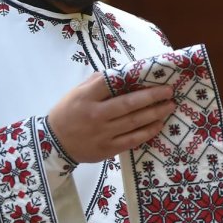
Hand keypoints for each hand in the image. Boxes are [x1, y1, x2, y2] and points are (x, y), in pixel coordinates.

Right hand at [46, 73, 174, 163]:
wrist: (53, 143)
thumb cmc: (67, 114)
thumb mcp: (75, 93)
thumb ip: (97, 83)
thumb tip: (122, 74)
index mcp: (86, 98)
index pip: (113, 83)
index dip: (135, 79)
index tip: (152, 77)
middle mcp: (95, 115)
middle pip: (129, 104)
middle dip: (153, 96)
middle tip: (169, 91)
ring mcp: (102, 133)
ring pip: (134, 122)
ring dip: (155, 113)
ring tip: (169, 106)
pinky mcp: (108, 149)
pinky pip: (132, 139)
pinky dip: (147, 131)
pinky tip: (158, 124)